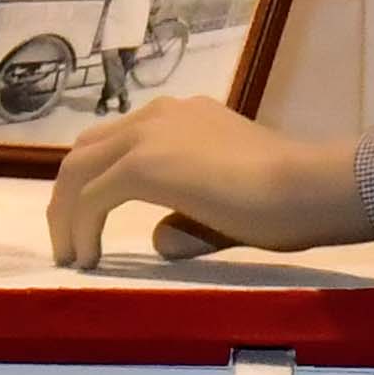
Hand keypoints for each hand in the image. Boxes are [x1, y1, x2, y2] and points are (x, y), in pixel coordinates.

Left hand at [46, 104, 367, 270]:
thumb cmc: (286, 201)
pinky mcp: (144, 164)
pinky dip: (80, 228)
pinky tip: (87, 259)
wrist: (307, 187)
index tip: (90, 224)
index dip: (95, 183)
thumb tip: (159, 241)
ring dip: (66, 214)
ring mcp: (149, 135)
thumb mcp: (227, 211)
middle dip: (68, 197)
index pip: (119, 143)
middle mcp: (160, 115)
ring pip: (78, 171)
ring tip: (71, 255)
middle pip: (86, 151)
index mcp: (183, 117)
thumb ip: (189, 222)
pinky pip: (90, 197)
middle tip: (69, 241)